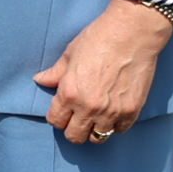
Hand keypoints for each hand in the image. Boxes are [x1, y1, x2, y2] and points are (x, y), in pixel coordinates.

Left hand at [35, 0, 172, 143]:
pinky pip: (120, 130)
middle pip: (75, 136)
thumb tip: (40, 80)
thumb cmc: (98, 38)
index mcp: (70, 93)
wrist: (131, 33)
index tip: (61, 112)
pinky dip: (115, 125)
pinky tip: (113, 112)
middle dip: (72, 129)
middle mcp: (89, 107)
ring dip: (94, 129)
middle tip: (77, 118)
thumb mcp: (70, 54)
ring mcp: (112, 112)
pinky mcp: (132, 111)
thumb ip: (55, 73)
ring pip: (98, 138)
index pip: (55, 121)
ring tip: (95, 117)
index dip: (56, 117)